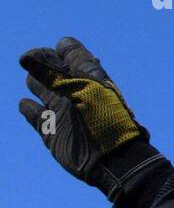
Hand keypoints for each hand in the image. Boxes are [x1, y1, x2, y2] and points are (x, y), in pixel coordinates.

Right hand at [18, 36, 154, 198]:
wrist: (112, 158)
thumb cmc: (104, 119)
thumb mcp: (84, 88)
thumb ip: (61, 70)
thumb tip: (44, 50)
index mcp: (88, 78)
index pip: (71, 53)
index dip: (62, 49)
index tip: (56, 50)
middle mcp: (73, 92)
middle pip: (50, 69)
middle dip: (41, 62)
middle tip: (31, 60)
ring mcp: (61, 111)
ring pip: (40, 89)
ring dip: (35, 82)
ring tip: (34, 80)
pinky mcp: (51, 132)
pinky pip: (33, 115)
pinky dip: (28, 108)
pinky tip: (27, 104)